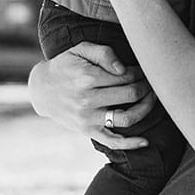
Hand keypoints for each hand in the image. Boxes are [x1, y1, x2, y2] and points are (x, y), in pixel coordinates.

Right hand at [28, 42, 155, 149]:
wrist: (42, 89)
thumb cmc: (66, 65)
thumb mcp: (80, 50)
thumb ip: (104, 54)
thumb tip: (124, 69)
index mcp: (87, 77)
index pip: (126, 76)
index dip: (140, 72)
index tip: (145, 69)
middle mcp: (88, 100)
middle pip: (131, 94)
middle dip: (147, 86)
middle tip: (152, 81)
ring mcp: (88, 118)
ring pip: (126, 118)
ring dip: (146, 109)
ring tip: (153, 99)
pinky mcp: (87, 131)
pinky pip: (112, 142)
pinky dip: (130, 144)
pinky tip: (145, 142)